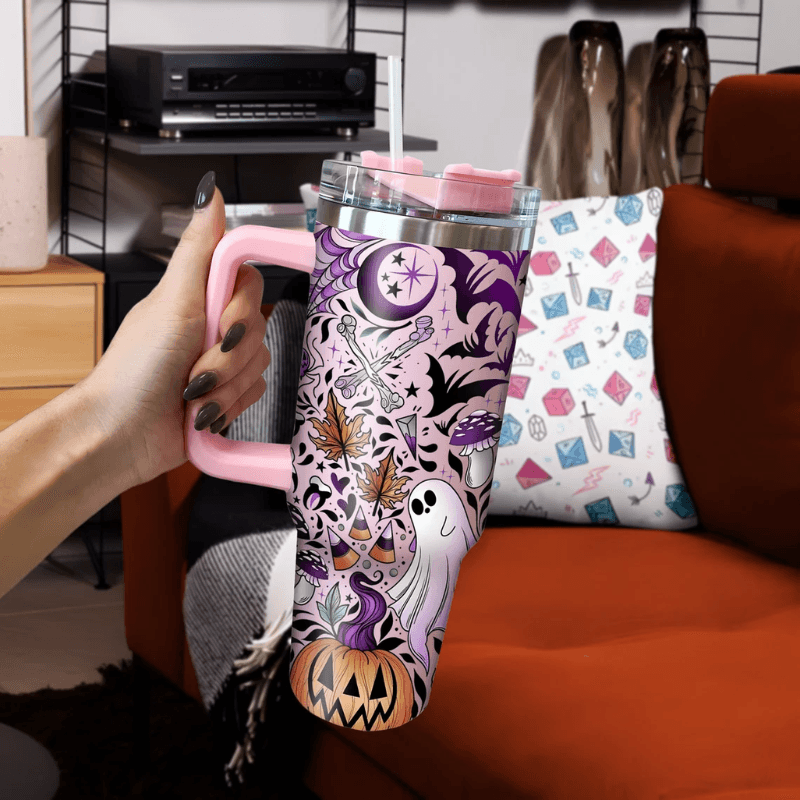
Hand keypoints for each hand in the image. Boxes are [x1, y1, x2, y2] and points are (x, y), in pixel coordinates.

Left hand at [82, 171, 270, 487]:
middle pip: (259, 326)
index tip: (225, 322)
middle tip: (195, 366)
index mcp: (197, 296)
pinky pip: (256, 393)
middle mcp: (211, 325)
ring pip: (260, 364)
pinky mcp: (228, 395)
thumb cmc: (135, 369)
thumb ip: (199, 248)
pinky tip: (203, 412)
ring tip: (192, 395)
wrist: (123, 435)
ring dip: (225, 386)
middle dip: (228, 357)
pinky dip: (229, 406)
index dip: (243, 306)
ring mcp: (220, 362)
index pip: (249, 281)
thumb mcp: (172, 301)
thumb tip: (209, 190)